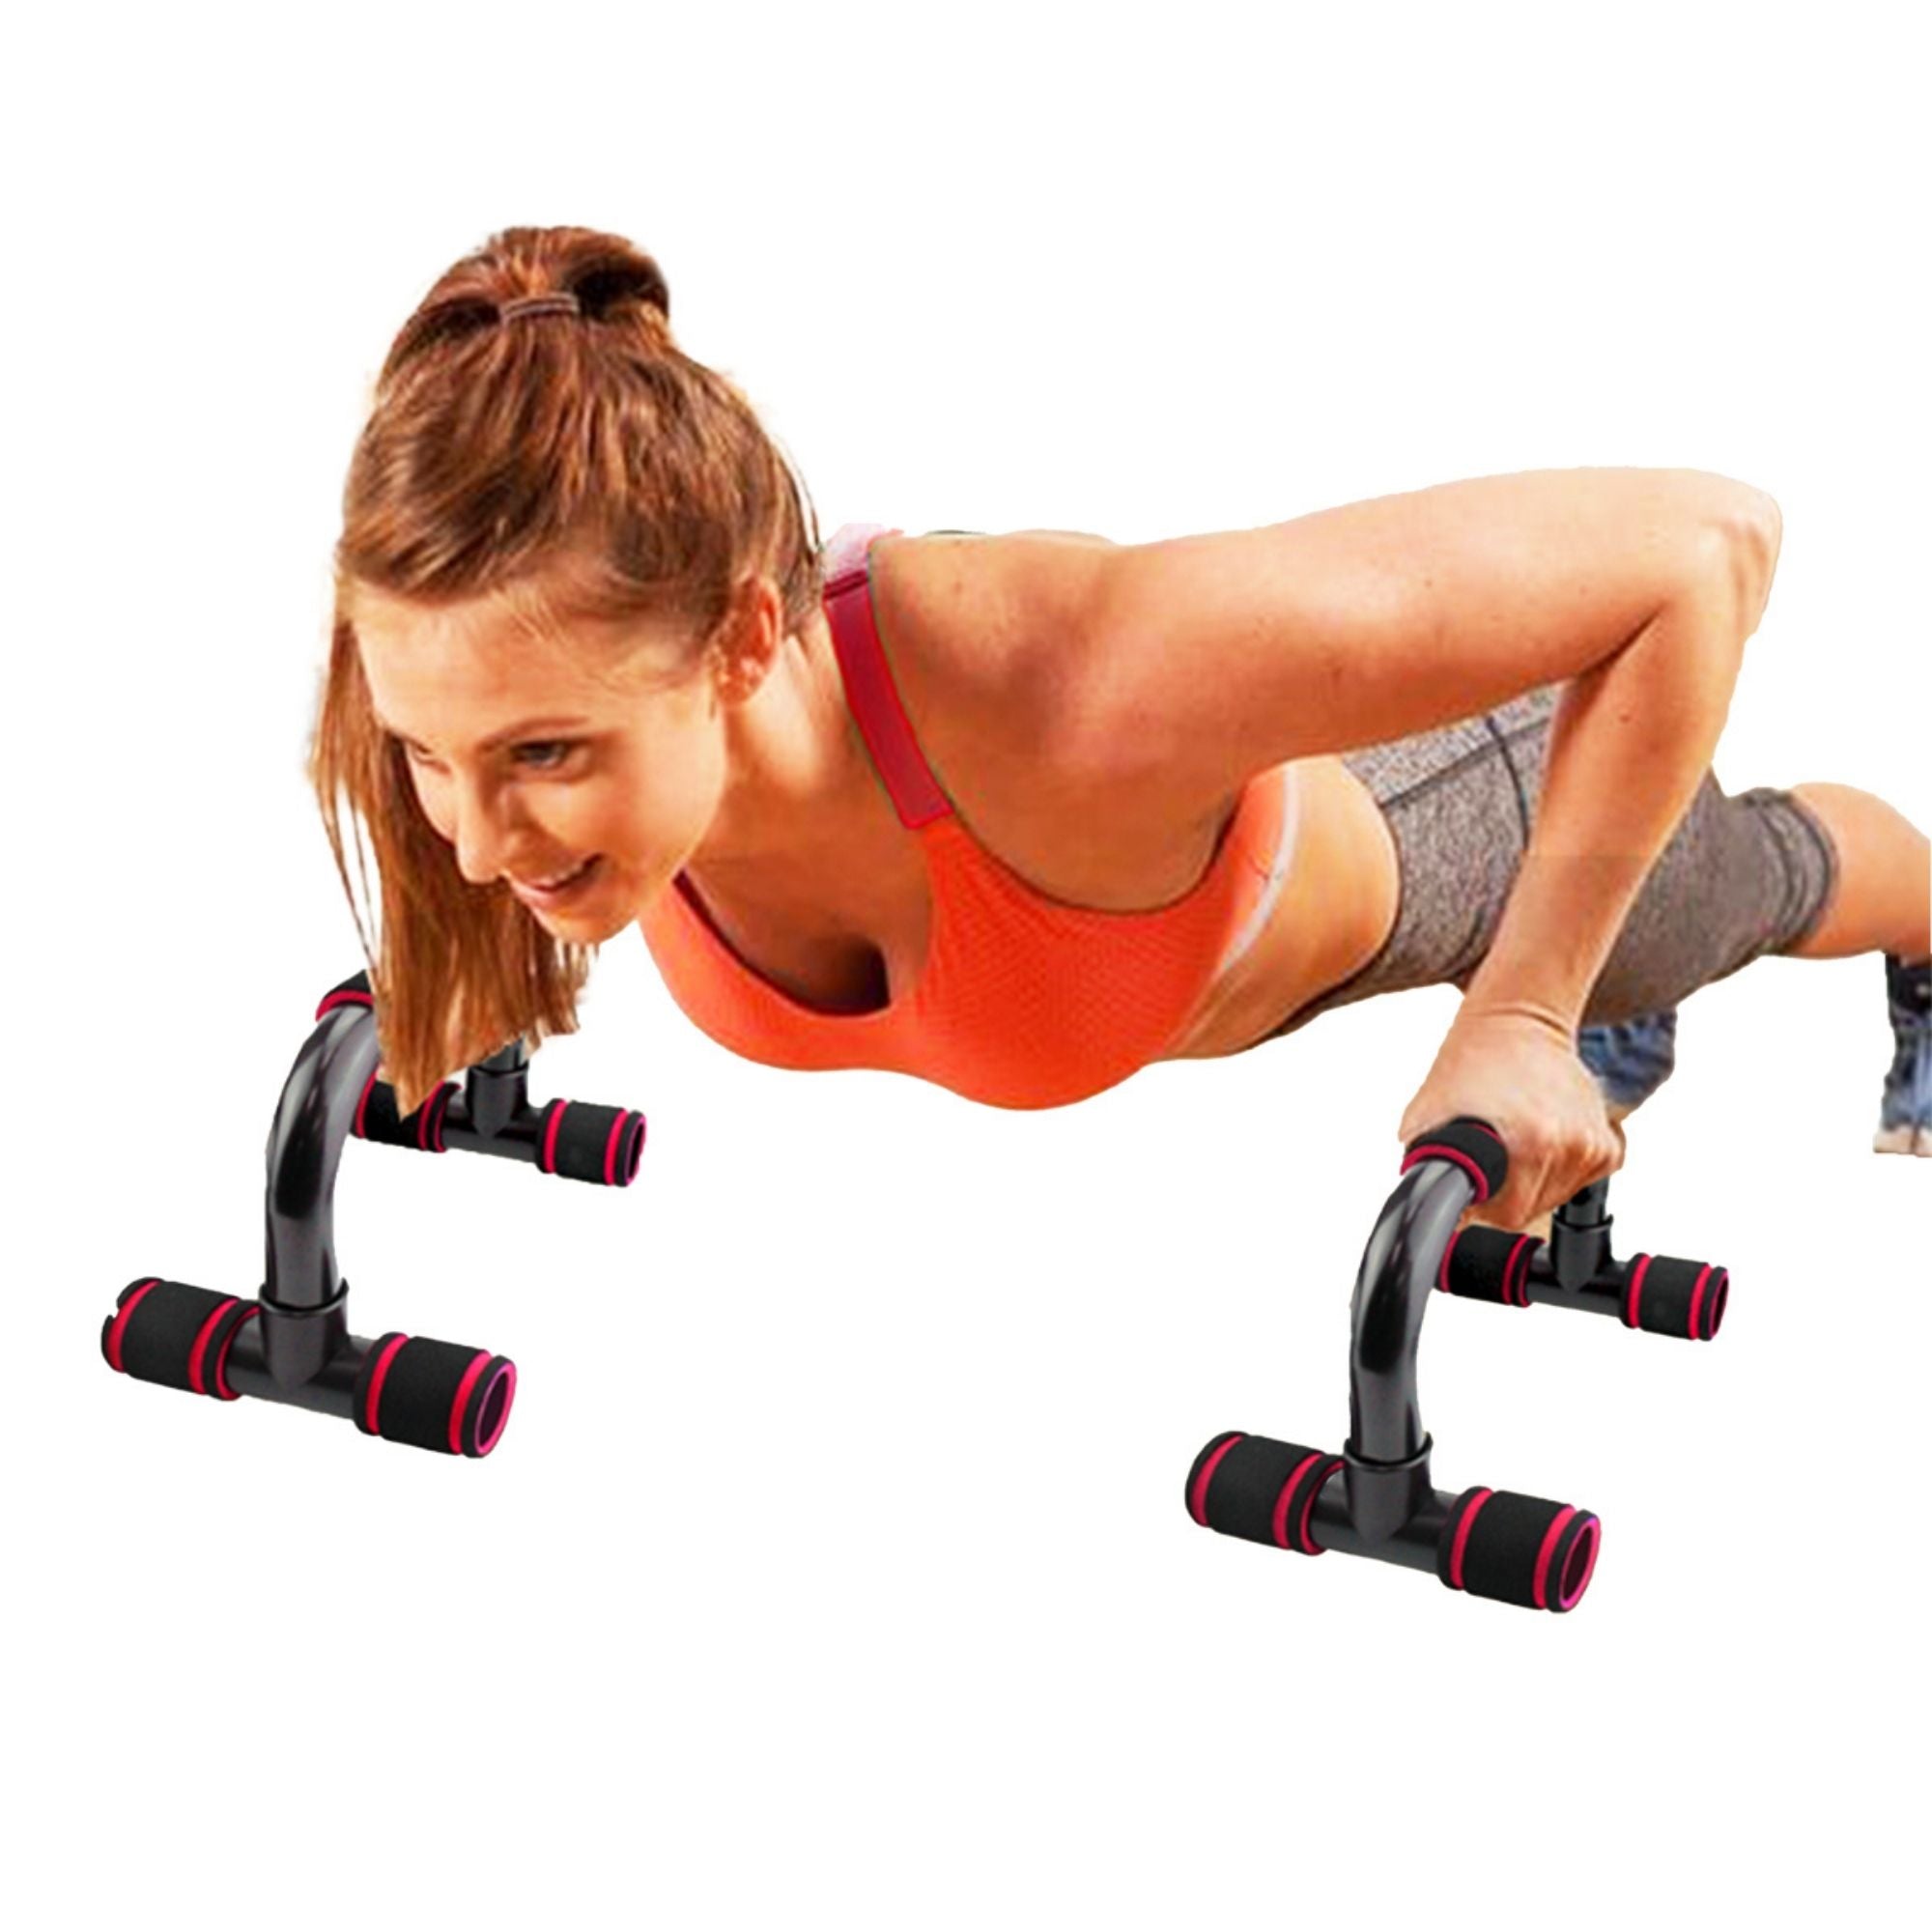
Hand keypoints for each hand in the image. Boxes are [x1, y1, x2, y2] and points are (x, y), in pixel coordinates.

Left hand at [1397, 1006, 1625, 1233]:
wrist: (1518, 1020)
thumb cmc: (1470, 1062)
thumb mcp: (1425, 1117)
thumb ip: (1423, 1170)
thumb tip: (1419, 1208)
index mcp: (1525, 1141)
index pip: (1504, 1215)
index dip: (1479, 1204)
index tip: (1471, 1185)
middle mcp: (1564, 1145)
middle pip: (1529, 1209)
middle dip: (1503, 1193)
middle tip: (1489, 1153)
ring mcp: (1590, 1146)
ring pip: (1554, 1198)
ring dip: (1531, 1182)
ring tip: (1514, 1138)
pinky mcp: (1607, 1146)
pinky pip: (1580, 1183)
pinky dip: (1559, 1170)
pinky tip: (1542, 1137)